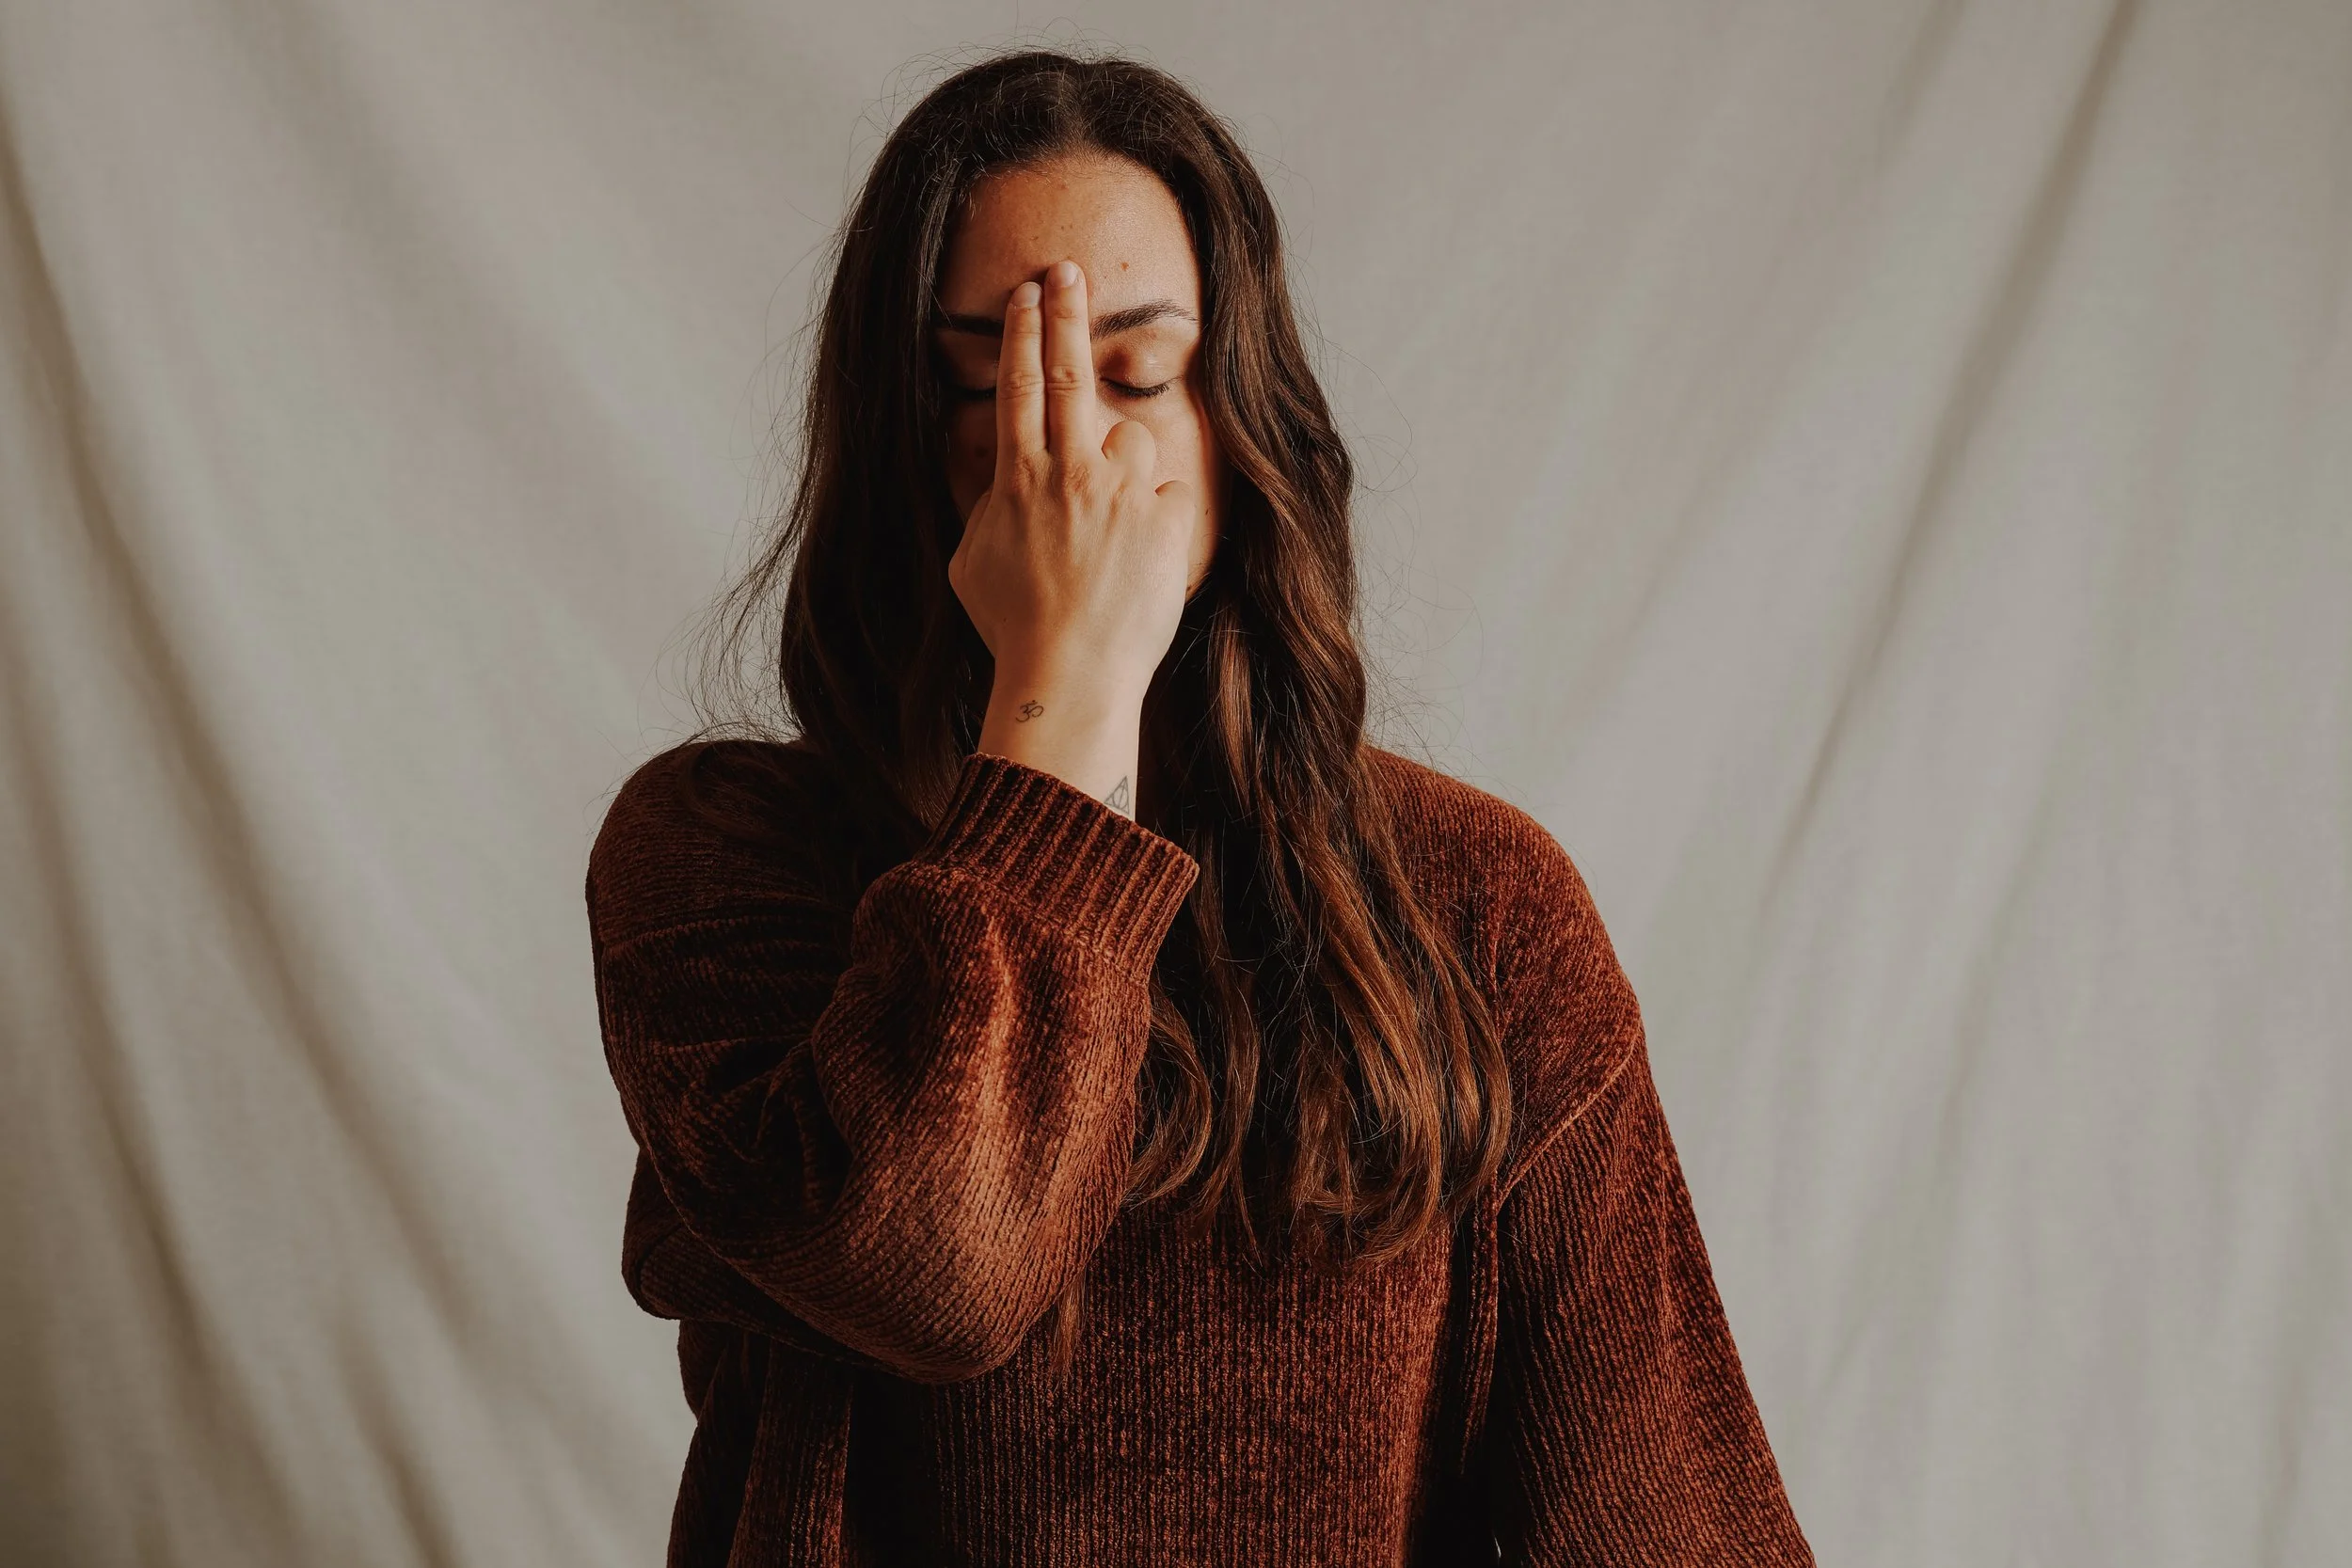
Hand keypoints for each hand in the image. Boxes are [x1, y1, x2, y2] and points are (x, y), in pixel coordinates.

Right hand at [949, 260, 1195, 809]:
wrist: (1069, 675)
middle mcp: (1070, 472)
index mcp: (1019, 479)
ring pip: (1132, 442)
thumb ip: (990, 510)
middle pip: (1068, 374)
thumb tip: (1004, 485)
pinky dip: (1155, 523)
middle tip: (1068, 269)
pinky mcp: (1165, 521)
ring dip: (1123, 470)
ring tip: (1108, 533)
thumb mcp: (973, 563)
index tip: (1028, 292)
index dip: (1022, 334)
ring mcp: (1121, 493)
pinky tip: (1137, 567)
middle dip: (1066, 314)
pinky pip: (1167, 499)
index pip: (1018, 387)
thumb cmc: (1014, 629)